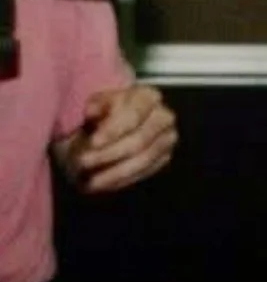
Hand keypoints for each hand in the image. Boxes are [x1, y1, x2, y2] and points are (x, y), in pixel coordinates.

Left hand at [61, 84, 176, 192]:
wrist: (115, 125)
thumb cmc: (105, 113)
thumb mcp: (96, 103)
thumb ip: (95, 106)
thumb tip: (92, 112)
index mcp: (148, 96)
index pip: (133, 115)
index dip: (113, 131)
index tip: (92, 143)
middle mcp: (164, 116)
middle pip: (139, 141)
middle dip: (109, 154)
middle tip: (83, 163)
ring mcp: (167, 139)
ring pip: (143, 160)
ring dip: (114, 173)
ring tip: (90, 181)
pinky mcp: (164, 157)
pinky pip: (144, 173)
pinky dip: (121, 181)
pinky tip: (102, 184)